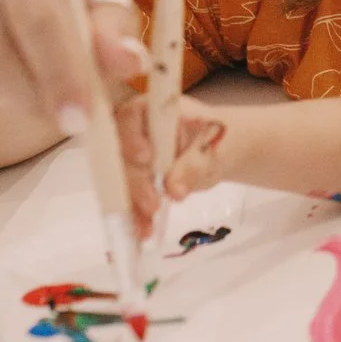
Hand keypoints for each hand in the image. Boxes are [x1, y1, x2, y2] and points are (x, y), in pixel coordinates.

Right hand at [117, 91, 231, 233]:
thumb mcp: (209, 149)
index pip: (130, 116)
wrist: (219, 152)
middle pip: (121, 153)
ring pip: (122, 180)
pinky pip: (129, 197)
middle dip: (135, 182)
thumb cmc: (216, 138)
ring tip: (145, 229)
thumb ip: (191, 165)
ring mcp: (131, 156)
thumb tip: (173, 190)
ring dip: (131, 205)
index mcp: (152, 109)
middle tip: (152, 205)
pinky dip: (135, 215)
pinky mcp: (135, 179)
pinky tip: (142, 232)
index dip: (132, 137)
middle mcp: (134, 130)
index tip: (145, 159)